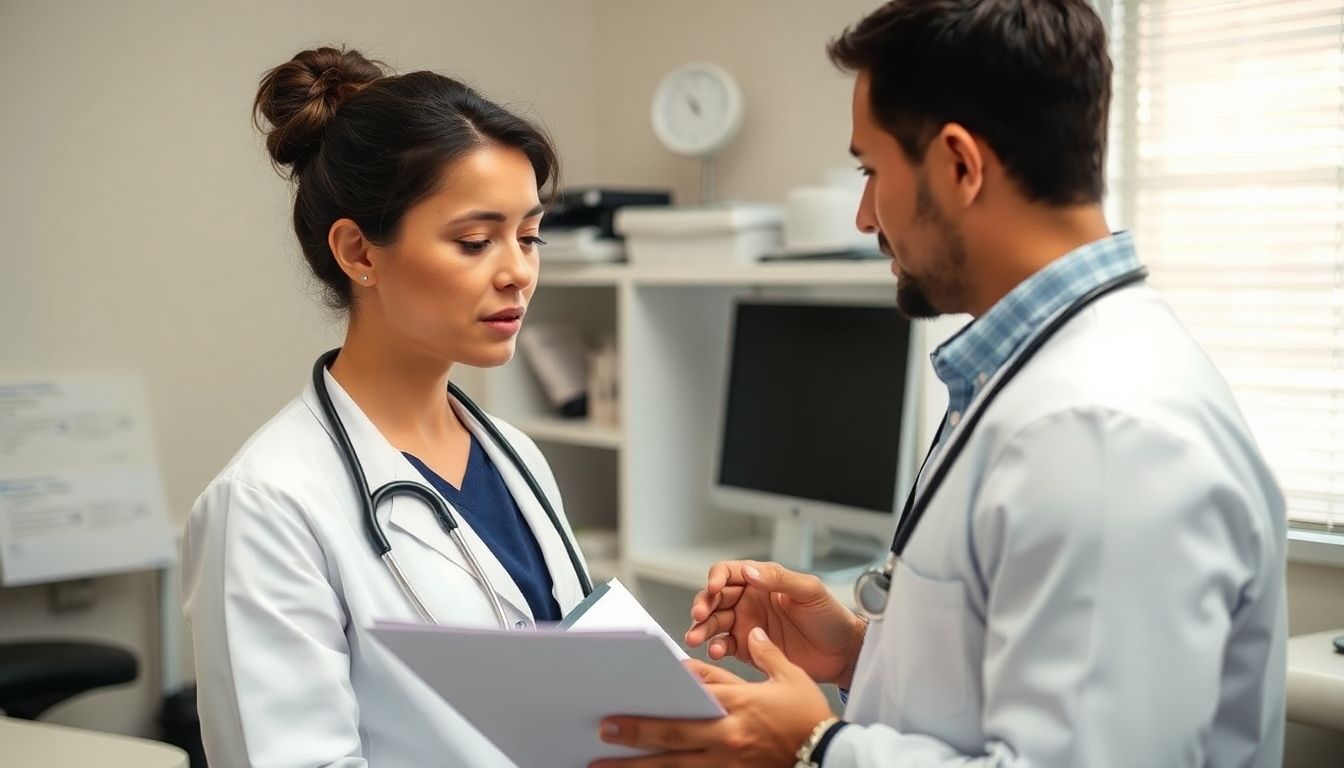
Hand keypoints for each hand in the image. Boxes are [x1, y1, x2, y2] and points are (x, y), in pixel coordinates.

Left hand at [591, 628, 834, 767]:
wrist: (832, 756)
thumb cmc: (811, 717)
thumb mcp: (790, 679)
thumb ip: (765, 655)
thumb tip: (749, 631)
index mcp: (740, 706)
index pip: (692, 697)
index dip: (660, 695)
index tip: (631, 692)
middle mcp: (729, 738)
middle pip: (673, 736)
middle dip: (635, 732)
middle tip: (602, 730)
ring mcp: (728, 764)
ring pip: (674, 767)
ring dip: (637, 767)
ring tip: (603, 766)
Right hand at [685, 560, 864, 687]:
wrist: (842, 652)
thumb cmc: (830, 616)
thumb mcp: (809, 591)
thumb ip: (779, 579)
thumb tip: (750, 571)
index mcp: (762, 581)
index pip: (729, 573)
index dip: (717, 578)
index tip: (715, 588)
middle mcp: (749, 601)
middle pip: (714, 598)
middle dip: (702, 605)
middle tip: (698, 616)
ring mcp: (747, 624)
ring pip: (714, 623)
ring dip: (702, 629)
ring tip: (696, 638)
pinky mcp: (748, 648)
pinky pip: (725, 646)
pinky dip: (716, 648)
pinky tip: (717, 651)